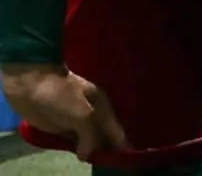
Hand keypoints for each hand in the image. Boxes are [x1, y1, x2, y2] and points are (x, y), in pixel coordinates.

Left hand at [2, 64, 129, 160]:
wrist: (29, 83)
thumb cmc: (59, 94)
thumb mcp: (82, 114)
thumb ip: (90, 135)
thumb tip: (88, 155)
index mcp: (102, 107)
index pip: (116, 131)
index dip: (122, 146)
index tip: (125, 160)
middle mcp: (93, 115)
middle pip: (104, 136)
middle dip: (108, 149)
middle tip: (111, 165)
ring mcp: (76, 121)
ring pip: (89, 139)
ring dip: (93, 150)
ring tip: (98, 163)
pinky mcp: (60, 126)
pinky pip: (73, 140)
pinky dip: (78, 148)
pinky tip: (80, 156)